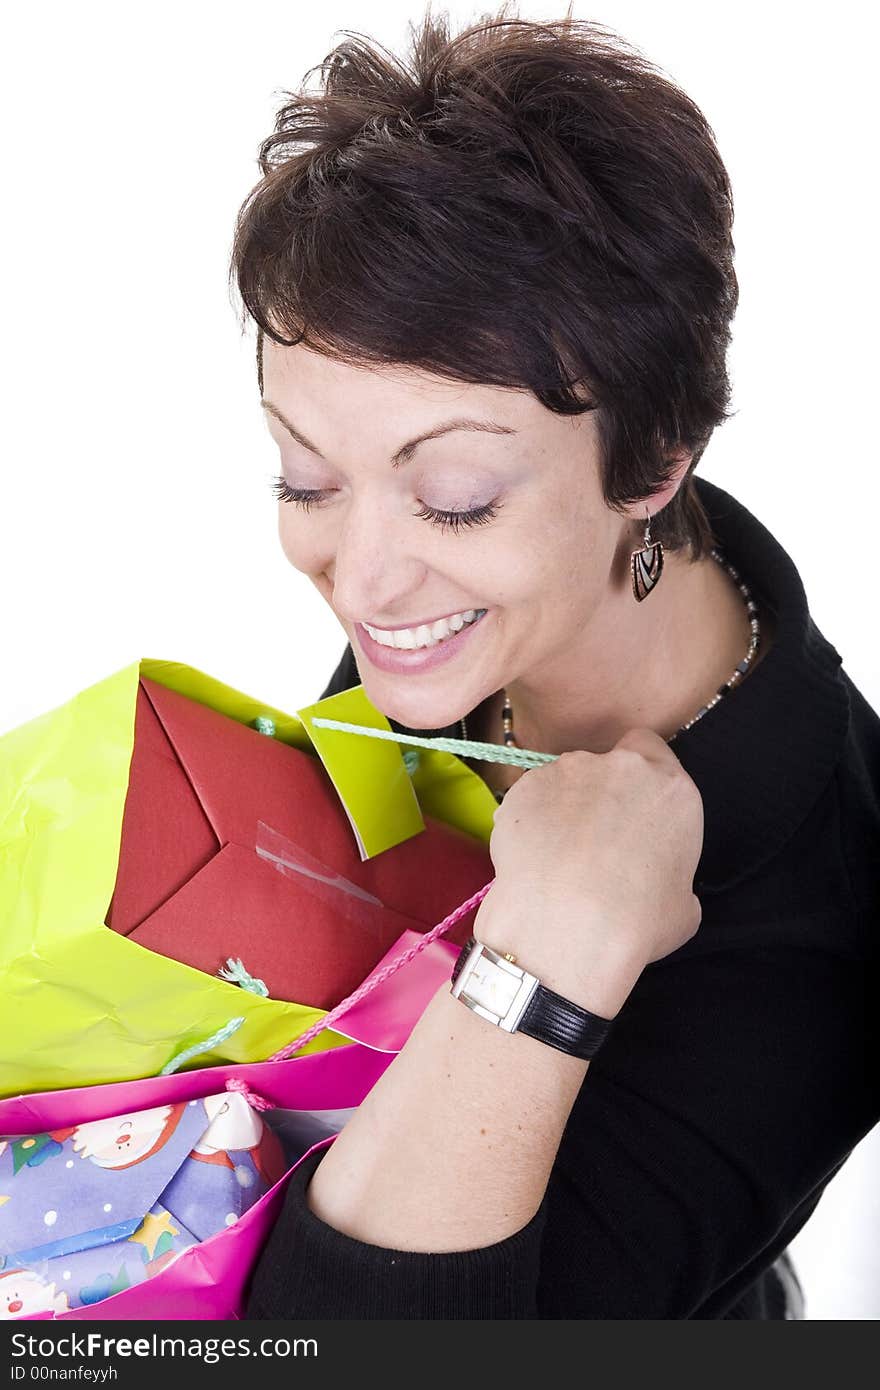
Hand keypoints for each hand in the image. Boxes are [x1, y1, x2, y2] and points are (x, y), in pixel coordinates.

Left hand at [474, 728, 703, 1015]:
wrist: (567, 928)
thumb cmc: (636, 923)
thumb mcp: (683, 905)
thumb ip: (670, 871)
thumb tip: (656, 879)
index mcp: (671, 788)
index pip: (650, 747)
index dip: (638, 771)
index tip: (629, 802)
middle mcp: (621, 767)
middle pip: (606, 762)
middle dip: (599, 790)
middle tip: (593, 836)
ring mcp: (567, 771)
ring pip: (564, 779)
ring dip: (562, 806)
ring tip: (556, 855)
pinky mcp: (524, 787)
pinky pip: (529, 799)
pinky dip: (530, 821)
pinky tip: (532, 858)